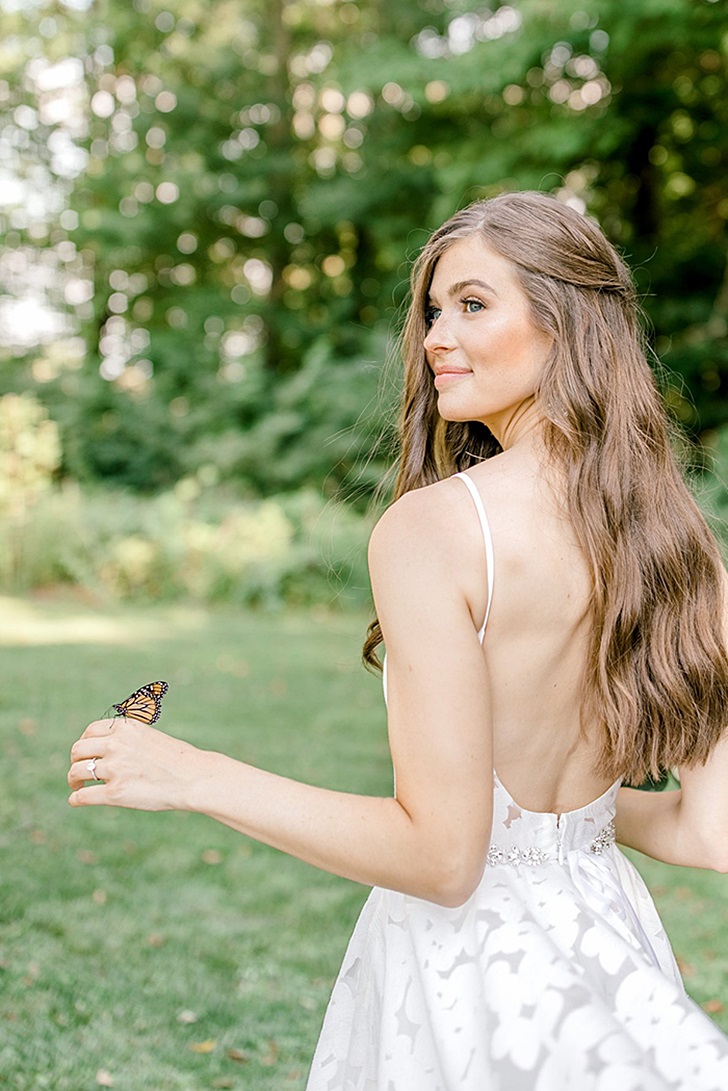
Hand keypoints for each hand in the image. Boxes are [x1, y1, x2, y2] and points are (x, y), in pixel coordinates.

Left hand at [67, 717, 203, 810]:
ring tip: (78, 785)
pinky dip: (75, 799)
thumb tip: (104, 749)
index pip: (90, 731)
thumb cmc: (176, 760)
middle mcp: (116, 745)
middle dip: (76, 761)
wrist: (194, 778)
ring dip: (73, 780)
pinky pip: (82, 796)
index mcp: (125, 728)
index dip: (84, 744)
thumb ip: (126, 739)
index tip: (87, 754)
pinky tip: (76, 801)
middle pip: (78, 750)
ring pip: (76, 772)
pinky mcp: (115, 793)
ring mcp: (114, 769)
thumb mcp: (149, 737)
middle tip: (79, 772)